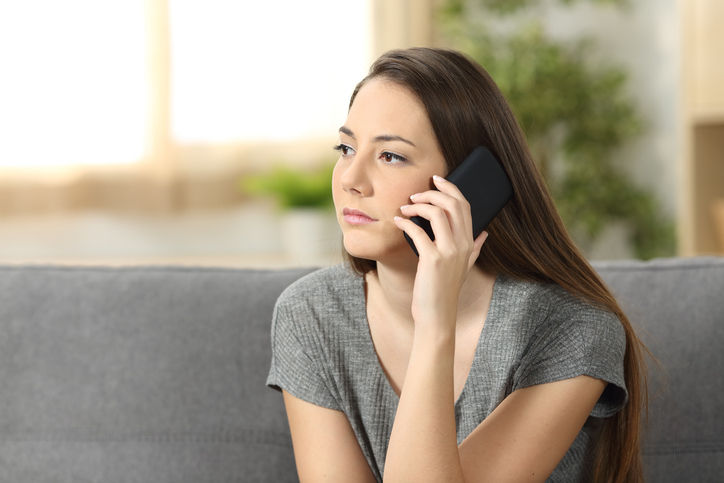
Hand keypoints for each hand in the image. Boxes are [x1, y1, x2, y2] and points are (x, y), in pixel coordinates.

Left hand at [394, 175, 487, 330]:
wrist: (438, 315)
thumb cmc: (446, 290)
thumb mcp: (465, 267)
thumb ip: (475, 248)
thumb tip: (485, 233)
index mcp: (469, 242)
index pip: (465, 205)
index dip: (451, 189)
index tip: (436, 180)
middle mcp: (462, 244)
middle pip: (452, 204)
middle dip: (432, 193)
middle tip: (415, 195)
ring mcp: (448, 251)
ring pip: (437, 213)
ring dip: (418, 205)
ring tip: (405, 209)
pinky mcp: (432, 260)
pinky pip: (418, 231)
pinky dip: (406, 223)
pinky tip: (398, 222)